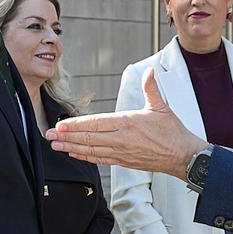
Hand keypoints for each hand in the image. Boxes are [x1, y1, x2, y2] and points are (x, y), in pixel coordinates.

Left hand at [47, 68, 206, 177]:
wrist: (182, 156)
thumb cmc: (172, 132)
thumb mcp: (161, 106)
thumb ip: (151, 88)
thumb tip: (150, 71)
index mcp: (128, 123)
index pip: (96, 123)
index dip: (76, 125)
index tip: (61, 125)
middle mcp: (122, 139)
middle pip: (89, 138)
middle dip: (66, 137)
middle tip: (49, 135)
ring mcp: (121, 152)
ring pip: (91, 150)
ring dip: (72, 148)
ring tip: (56, 145)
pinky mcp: (124, 162)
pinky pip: (100, 159)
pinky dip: (85, 156)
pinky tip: (74, 154)